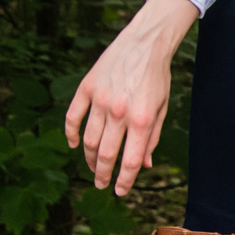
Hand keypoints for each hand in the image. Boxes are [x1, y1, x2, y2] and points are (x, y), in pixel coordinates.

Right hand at [64, 0, 200, 195]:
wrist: (145, 43)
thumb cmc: (157, 77)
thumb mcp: (162, 108)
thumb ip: (152, 137)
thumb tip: (145, 165)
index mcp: (142, 120)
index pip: (130, 160)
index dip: (124, 180)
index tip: (119, 192)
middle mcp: (119, 112)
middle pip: (106, 154)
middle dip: (103, 174)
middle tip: (101, 185)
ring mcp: (100, 100)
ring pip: (88, 140)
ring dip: (89, 158)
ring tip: (93, 167)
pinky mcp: (86, 88)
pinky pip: (73, 117)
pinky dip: (72, 134)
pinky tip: (75, 145)